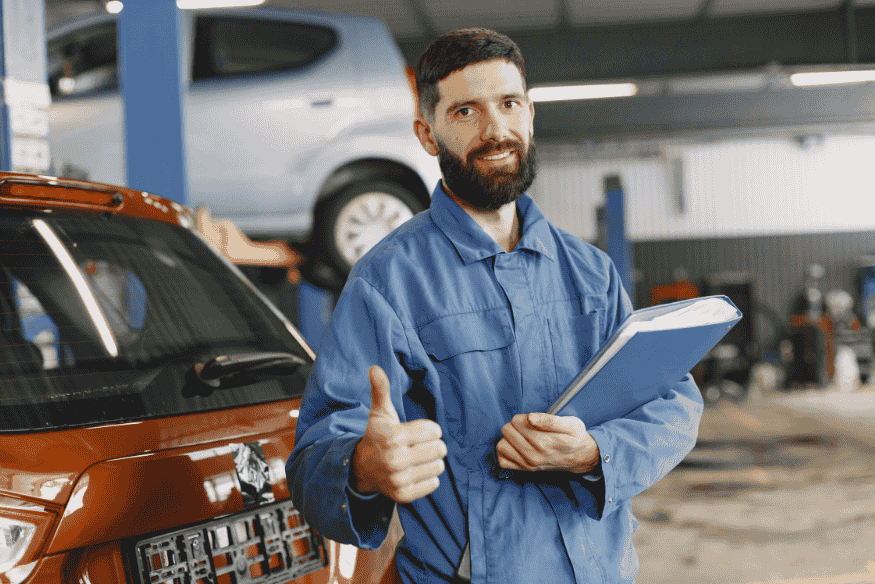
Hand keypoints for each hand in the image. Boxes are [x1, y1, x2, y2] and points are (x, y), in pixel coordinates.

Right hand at [352, 365, 446, 502]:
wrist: (362, 469)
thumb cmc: (377, 436)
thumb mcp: (379, 412)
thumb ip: (381, 389)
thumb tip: (374, 368)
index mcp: (393, 436)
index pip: (434, 431)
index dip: (429, 429)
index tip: (416, 432)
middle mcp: (395, 459)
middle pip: (440, 449)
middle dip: (433, 445)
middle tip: (419, 446)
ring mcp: (399, 479)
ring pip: (439, 467)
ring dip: (432, 461)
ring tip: (418, 458)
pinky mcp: (403, 495)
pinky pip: (433, 483)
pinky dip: (428, 477)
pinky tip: (415, 472)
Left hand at [496, 413, 599, 473]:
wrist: (581, 458)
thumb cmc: (575, 438)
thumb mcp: (571, 424)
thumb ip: (549, 420)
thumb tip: (530, 417)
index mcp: (544, 442)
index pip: (517, 422)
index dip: (523, 416)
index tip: (532, 419)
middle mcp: (534, 455)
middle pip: (507, 431)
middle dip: (515, 425)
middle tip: (527, 427)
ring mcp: (528, 464)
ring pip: (502, 445)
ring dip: (508, 438)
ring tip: (521, 436)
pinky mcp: (525, 470)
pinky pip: (503, 461)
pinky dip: (506, 452)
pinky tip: (516, 446)